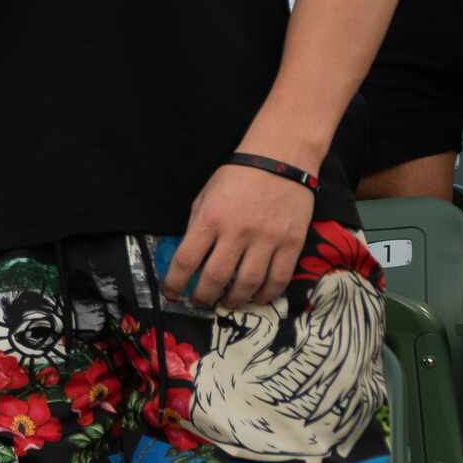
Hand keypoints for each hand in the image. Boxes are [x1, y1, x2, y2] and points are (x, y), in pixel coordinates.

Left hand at [165, 164, 313, 309]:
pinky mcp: (292, 243)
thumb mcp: (205, 196)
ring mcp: (267, 239)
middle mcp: (237, 232)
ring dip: (233, 301)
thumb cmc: (238, 176)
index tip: (171, 293)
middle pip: (215, 279)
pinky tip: (256, 298)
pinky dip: (266, 295)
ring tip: (226, 303)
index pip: (185, 260)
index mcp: (210, 218)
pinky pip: (278, 279)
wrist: (281, 159)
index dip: (174, 283)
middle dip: (203, 297)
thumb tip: (189, 261)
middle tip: (200, 302)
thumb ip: (197, 227)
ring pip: (247, 284)